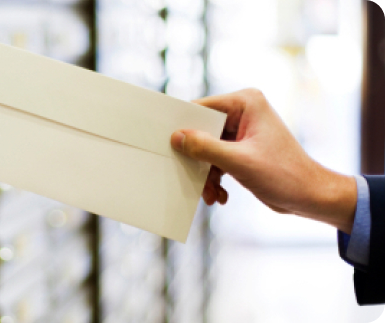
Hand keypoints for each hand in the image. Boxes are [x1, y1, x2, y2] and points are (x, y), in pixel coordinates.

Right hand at [171, 89, 356, 233]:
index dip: (184, 126)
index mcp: (246, 103)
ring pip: (206, 149)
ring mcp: (241, 131)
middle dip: (197, 159)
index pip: (202, 108)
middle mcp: (243, 112)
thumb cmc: (285, 175)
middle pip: (201, 130)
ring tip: (211, 194)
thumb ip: (205, 147)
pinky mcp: (240, 148)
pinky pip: (215, 159)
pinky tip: (221, 195)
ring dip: (205, 174)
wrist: (310, 197)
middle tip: (193, 178)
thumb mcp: (239, 162)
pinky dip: (214, 178)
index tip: (168, 145)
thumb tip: (177, 137)